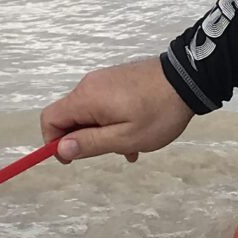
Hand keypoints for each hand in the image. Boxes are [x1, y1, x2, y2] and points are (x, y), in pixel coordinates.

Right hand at [40, 55, 194, 162]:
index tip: (73, 158)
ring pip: (90, 114)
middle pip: (70, 117)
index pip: (49, 118)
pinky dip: (113, 122)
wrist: (188, 79)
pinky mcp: (118, 79)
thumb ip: (90, 143)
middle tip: (112, 151)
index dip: (53, 142)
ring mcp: (104, 80)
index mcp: (86, 98)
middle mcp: (89, 85)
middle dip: (85, 140)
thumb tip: (60, 149)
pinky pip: (104, 105)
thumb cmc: (158, 112)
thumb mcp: (125, 137)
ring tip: (132, 146)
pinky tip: (137, 134)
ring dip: (104, 134)